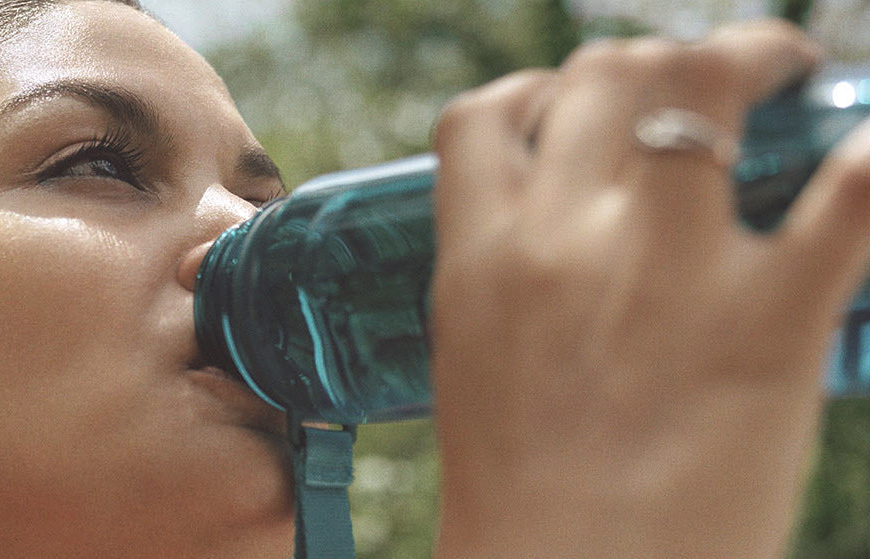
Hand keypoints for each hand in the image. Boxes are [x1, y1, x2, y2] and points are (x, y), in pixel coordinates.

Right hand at [428, 20, 869, 557]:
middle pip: (609, 73)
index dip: (539, 92)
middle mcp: (564, 241)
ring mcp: (666, 271)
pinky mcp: (772, 321)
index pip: (487, 117)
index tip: (581, 109)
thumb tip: (571, 244)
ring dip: (757, 57)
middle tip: (711, 83)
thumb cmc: (527, 504)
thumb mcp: (480, 372)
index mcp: (482, 261)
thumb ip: (516, 289)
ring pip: (705, 84)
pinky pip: (851, 193)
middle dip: (662, 60)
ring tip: (791, 76)